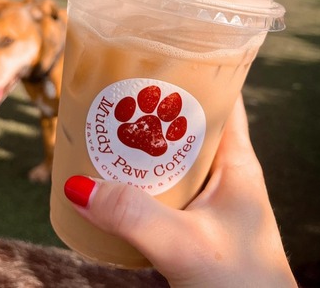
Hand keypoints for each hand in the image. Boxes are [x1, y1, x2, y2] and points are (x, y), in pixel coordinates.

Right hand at [63, 94, 296, 287]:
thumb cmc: (243, 285)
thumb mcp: (184, 244)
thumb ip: (133, 216)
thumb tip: (76, 187)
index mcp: (237, 162)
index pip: (221, 97)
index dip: (190, 72)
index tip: (151, 55)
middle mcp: (223, 175)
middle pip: (183, 126)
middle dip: (147, 111)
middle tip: (108, 94)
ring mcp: (207, 202)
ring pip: (168, 161)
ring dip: (137, 150)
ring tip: (98, 135)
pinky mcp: (191, 226)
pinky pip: (158, 193)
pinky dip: (134, 185)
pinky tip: (107, 187)